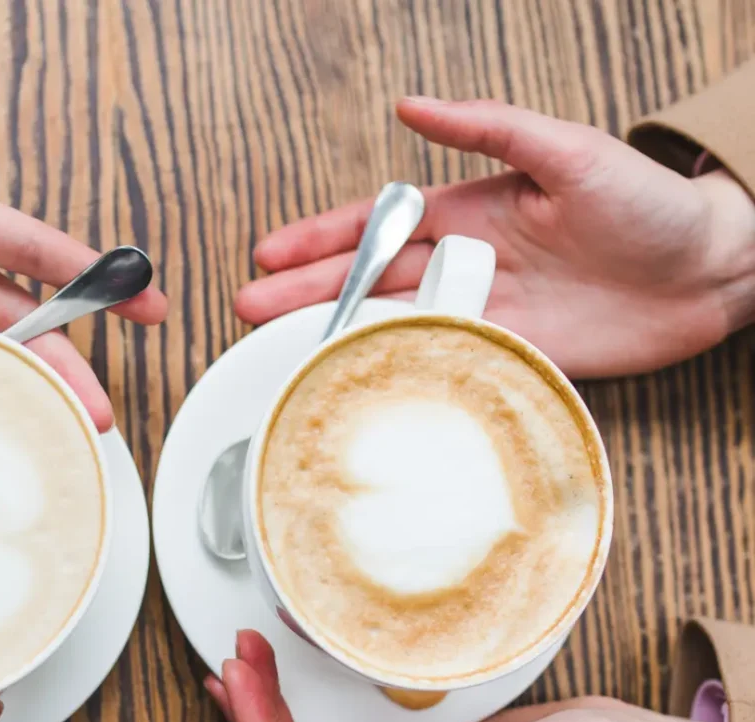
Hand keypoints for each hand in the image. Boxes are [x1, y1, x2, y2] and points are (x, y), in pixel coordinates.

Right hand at [235, 98, 754, 377]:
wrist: (710, 273)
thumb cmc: (648, 203)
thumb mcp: (568, 151)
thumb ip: (491, 129)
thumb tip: (415, 104)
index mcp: (471, 210)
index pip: (378, 224)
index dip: (320, 239)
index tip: (268, 253)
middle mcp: (466, 263)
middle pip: (368, 281)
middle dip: (305, 294)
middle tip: (248, 310)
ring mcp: (481, 313)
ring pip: (390, 326)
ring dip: (333, 336)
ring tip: (278, 350)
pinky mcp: (505, 356)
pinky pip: (436, 364)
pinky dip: (393, 373)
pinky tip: (352, 381)